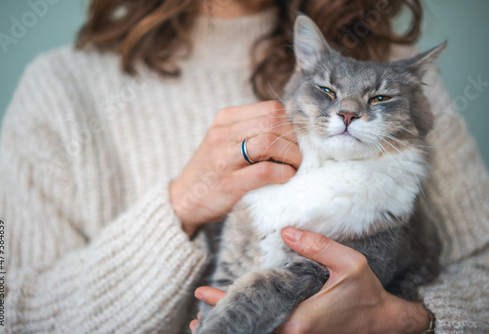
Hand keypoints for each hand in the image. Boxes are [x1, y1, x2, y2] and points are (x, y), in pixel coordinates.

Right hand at [170, 101, 301, 235]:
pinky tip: (285, 178)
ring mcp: (224, 158)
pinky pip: (265, 170)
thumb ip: (251, 131)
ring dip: (291, 156)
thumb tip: (292, 131)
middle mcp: (223, 134)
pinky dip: (283, 174)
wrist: (183, 200)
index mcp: (225, 119)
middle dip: (293, 140)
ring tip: (293, 167)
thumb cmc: (212, 171)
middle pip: (273, 122)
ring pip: (269, 142)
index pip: (271, 109)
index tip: (292, 141)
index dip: (289, 124)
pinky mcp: (229, 183)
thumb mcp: (225, 141)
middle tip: (296, 156)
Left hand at [192, 228, 430, 333]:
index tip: (203, 294)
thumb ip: (317, 246)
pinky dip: (252, 328)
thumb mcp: (348, 263)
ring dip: (235, 327)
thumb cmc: (366, 292)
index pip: (254, 310)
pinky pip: (270, 333)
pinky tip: (241, 322)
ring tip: (207, 322)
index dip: (226, 303)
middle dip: (223, 320)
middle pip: (250, 328)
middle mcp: (294, 333)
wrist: (382, 321)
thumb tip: (286, 232)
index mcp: (300, 319)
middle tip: (197, 315)